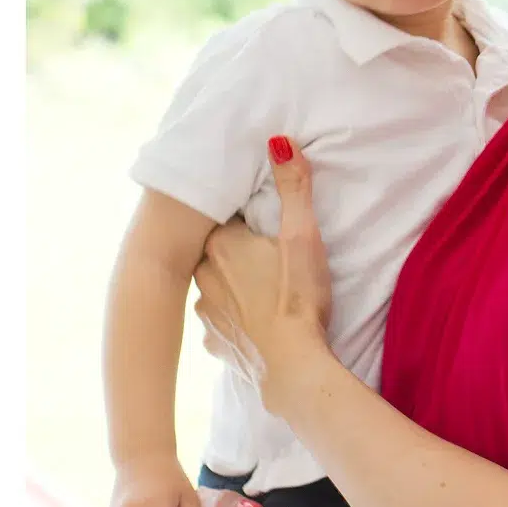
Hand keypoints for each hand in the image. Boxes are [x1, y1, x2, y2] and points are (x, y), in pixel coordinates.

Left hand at [192, 137, 331, 414]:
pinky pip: (223, 322)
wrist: (292, 367)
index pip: (230, 220)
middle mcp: (203, 275)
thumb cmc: (298, 297)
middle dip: (239, 252)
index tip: (268, 226)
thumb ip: (293, 187)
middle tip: (270, 256)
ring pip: (217, 287)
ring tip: (267, 291)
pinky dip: (237, 320)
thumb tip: (278, 140)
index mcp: (222, 244)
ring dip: (236, 286)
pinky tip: (258, 323)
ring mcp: (206, 312)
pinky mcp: (215, 343)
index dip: (251, 222)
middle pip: (219, 252)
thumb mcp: (304, 236)